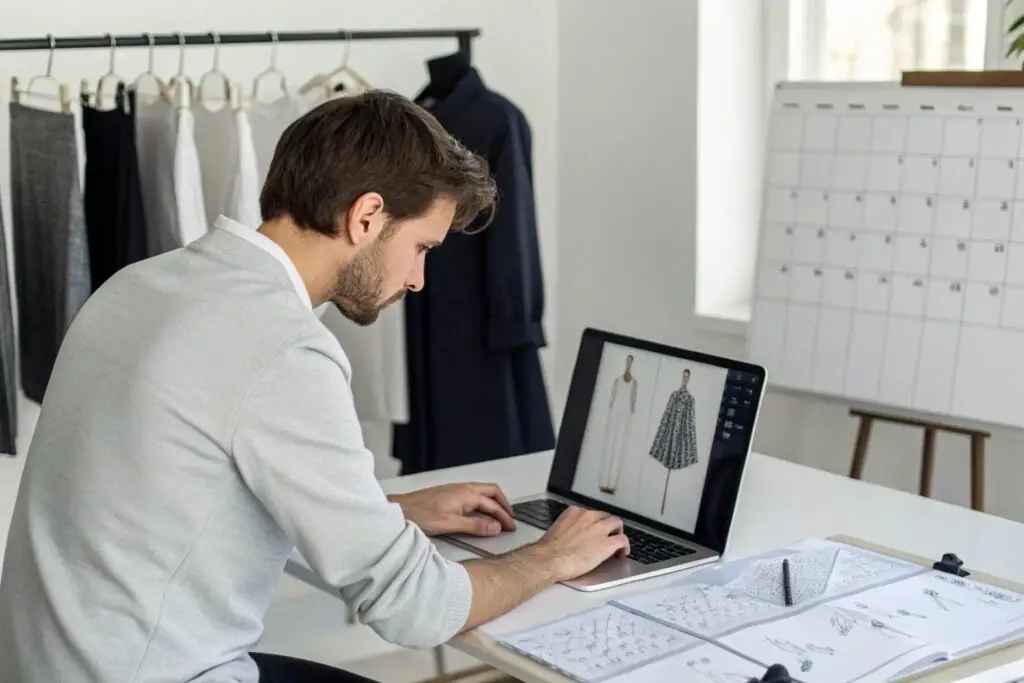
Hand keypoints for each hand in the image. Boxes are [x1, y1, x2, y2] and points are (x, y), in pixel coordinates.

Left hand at [389, 483, 516, 536]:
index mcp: (467, 494)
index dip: (504, 517)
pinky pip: (474, 494)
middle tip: (510, 519)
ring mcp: (456, 489)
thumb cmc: (423, 515)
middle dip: (503, 504)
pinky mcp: (450, 493)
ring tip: (499, 515)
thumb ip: (475, 526)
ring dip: (494, 502)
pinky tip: (480, 512)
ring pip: (483, 492)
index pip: (492, 505)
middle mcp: (464, 488)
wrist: (402, 508)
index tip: (511, 528)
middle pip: (492, 492)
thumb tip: (496, 527)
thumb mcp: (451, 524)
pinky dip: (484, 502)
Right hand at [533, 506, 629, 581]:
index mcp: (574, 513)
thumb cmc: (548, 550)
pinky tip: (622, 553)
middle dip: (608, 526)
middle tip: (608, 535)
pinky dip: (624, 546)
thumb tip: (569, 538)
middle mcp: (589, 517)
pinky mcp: (608, 543)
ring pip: (617, 523)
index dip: (595, 523)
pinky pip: (622, 540)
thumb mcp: (556, 532)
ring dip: (617, 532)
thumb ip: (567, 530)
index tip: (594, 530)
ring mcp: (600, 529)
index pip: (590, 514)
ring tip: (617, 543)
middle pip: (605, 516)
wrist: (550, 559)